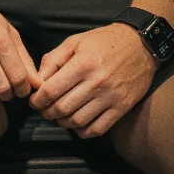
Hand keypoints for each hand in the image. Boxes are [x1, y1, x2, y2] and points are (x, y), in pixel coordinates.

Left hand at [29, 23, 156, 137]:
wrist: (140, 45)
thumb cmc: (103, 41)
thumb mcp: (74, 42)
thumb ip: (53, 60)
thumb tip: (38, 80)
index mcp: (82, 65)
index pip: (52, 90)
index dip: (37, 99)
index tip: (33, 101)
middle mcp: (96, 83)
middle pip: (63, 107)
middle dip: (47, 112)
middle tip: (42, 110)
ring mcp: (111, 97)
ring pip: (79, 120)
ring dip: (63, 122)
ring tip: (58, 117)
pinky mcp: (122, 107)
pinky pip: (100, 128)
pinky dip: (84, 132)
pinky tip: (77, 125)